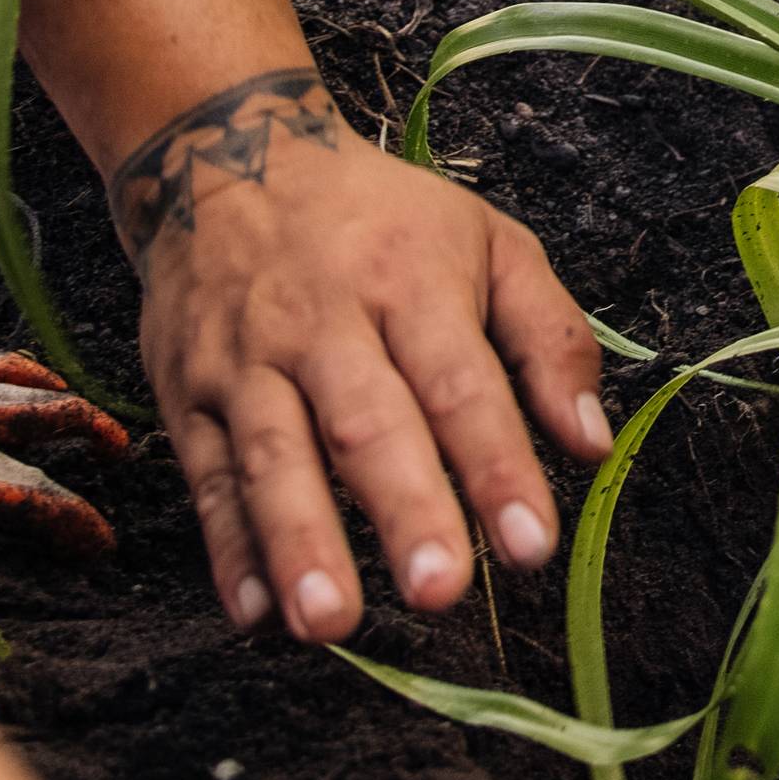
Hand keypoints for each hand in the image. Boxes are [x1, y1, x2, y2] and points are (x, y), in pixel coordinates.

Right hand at [109, 68, 611, 642]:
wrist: (224, 156)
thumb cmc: (381, 219)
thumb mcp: (489, 243)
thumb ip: (550, 339)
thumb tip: (591, 444)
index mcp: (411, 282)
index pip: (461, 384)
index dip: (497, 465)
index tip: (530, 544)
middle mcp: (325, 323)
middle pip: (366, 423)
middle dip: (403, 509)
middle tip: (438, 592)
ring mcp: (247, 360)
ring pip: (272, 456)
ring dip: (300, 542)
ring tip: (330, 623)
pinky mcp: (187, 392)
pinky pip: (206, 475)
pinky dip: (226, 547)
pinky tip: (253, 611)